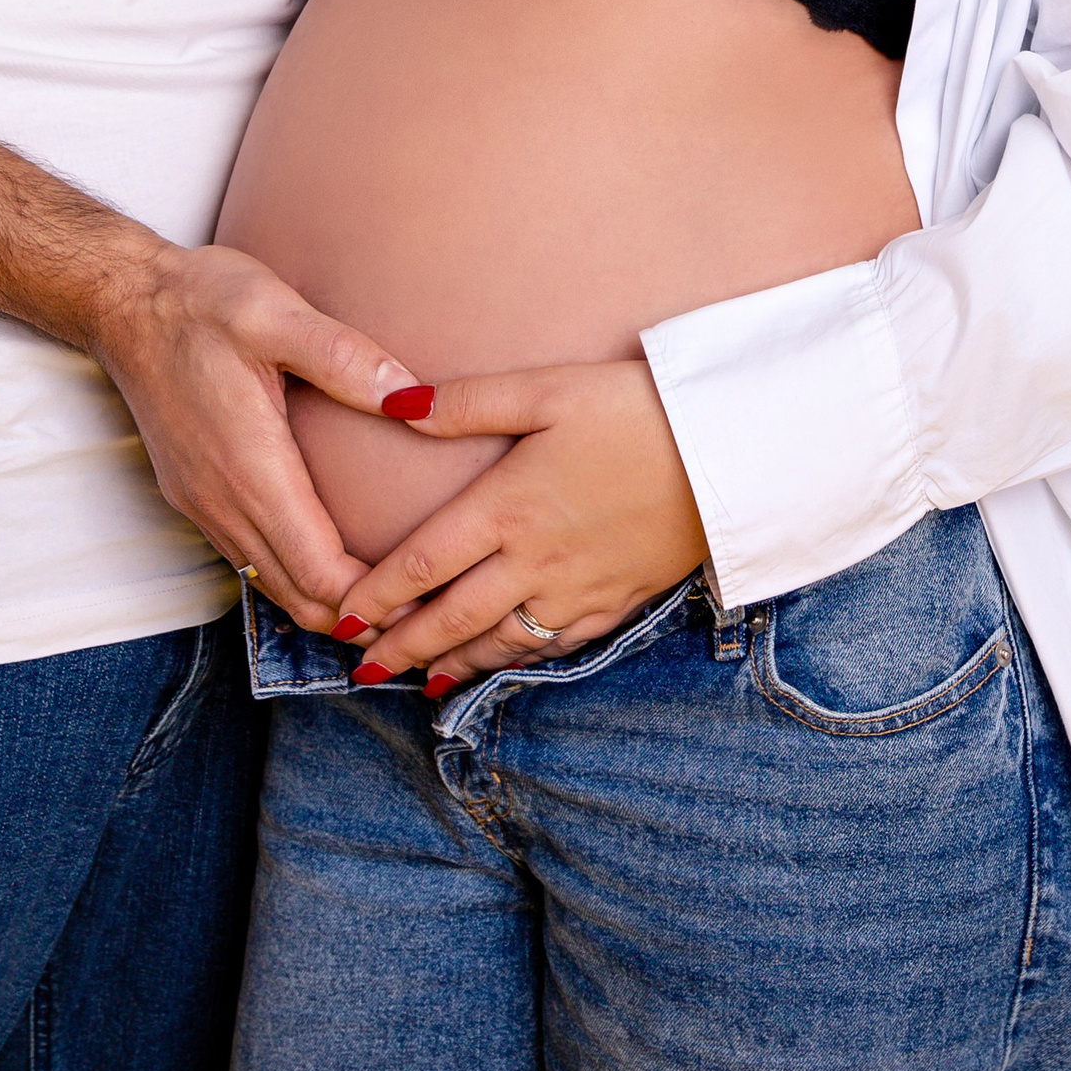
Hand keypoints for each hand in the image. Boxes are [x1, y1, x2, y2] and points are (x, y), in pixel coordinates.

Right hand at [81, 240, 415, 635]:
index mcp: (251, 469)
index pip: (320, 574)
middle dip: (362, 616)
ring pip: (273, 585)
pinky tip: (332, 561)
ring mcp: (204, 505)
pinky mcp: (194, 496)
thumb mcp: (275, 314)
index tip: (429, 592)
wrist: (124, 302)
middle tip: (427, 609)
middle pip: (300, 598)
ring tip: (392, 595)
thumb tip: (414, 401)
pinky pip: (251, 560)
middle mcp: (222, 503)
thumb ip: (346, 358)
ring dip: (329, 603)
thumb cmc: (201, 302)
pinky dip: (296, 579)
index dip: (375, 598)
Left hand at [337, 360, 707, 690]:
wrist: (731, 450)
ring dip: (451, 665)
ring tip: (415, 681)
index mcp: (506, 507)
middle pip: (450, 618)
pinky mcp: (615, 601)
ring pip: (498, 644)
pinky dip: (514, 664)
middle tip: (360, 671)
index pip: (420, 565)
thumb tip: (390, 404)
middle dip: (400, 648)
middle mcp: (532, 561)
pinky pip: (552, 648)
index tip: (338, 620)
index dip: (374, 598)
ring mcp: (576, 590)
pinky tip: (501, 666)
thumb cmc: (636, 407)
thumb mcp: (547, 389)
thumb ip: (466, 402)